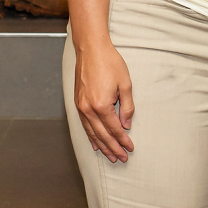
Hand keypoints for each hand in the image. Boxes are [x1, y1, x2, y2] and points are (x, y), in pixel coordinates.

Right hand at [74, 40, 135, 162]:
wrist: (91, 49)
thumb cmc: (110, 63)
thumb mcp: (126, 83)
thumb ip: (127, 106)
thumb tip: (126, 125)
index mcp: (101, 105)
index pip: (114, 129)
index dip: (123, 140)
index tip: (130, 148)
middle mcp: (88, 109)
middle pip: (102, 135)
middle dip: (113, 148)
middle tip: (122, 158)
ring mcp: (81, 107)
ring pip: (92, 133)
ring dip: (102, 146)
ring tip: (110, 156)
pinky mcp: (77, 103)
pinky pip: (84, 125)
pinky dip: (91, 136)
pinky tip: (96, 144)